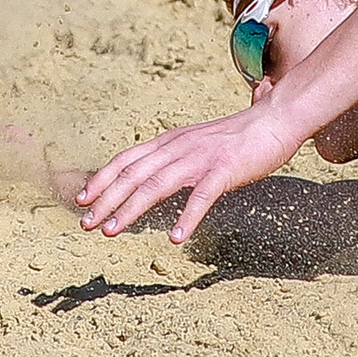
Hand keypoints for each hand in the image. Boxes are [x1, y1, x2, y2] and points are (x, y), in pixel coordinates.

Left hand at [75, 102, 304, 243]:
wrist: (276, 118)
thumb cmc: (238, 137)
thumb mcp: (196, 143)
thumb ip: (174, 157)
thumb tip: (151, 177)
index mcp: (170, 141)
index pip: (127, 159)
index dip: (101, 179)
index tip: (81, 200)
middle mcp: (179, 147)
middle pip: (134, 174)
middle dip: (106, 200)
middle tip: (86, 224)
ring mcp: (200, 158)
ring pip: (157, 185)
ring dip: (131, 209)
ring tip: (112, 232)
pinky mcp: (224, 170)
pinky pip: (201, 196)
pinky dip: (186, 217)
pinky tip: (174, 237)